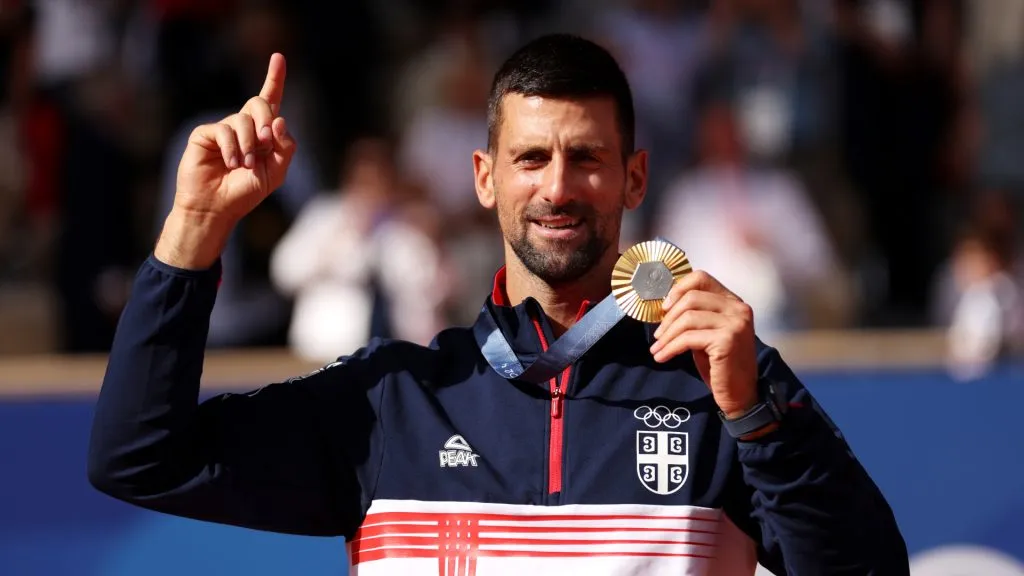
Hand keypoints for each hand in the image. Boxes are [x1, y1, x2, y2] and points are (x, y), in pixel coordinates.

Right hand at [156, 53, 295, 268]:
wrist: (217, 208)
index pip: (270, 100)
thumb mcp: (276, 173)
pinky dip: (232, 148)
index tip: (278, 57)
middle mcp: (243, 126)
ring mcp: (224, 129)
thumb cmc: (245, 192)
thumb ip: (285, 148)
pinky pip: (223, 130)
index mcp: (262, 133)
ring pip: (243, 119)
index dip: (275, 78)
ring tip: (245, 165)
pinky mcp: (205, 134)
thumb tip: (280, 120)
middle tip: (265, 143)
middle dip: (267, 120)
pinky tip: (230, 163)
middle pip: (260, 104)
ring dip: (249, 144)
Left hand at [649, 270, 757, 418]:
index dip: (678, 289)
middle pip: (691, 297)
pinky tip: (662, 357)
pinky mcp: (727, 340)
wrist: (739, 395)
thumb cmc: (720, 364)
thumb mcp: (706, 333)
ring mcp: (735, 323)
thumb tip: (663, 305)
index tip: (664, 308)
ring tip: (657, 348)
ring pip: (687, 318)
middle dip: (668, 317)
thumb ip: (694, 315)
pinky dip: (670, 347)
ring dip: (666, 335)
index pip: (702, 278)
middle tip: (657, 335)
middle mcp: (738, 308)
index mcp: (733, 302)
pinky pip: (688, 338)